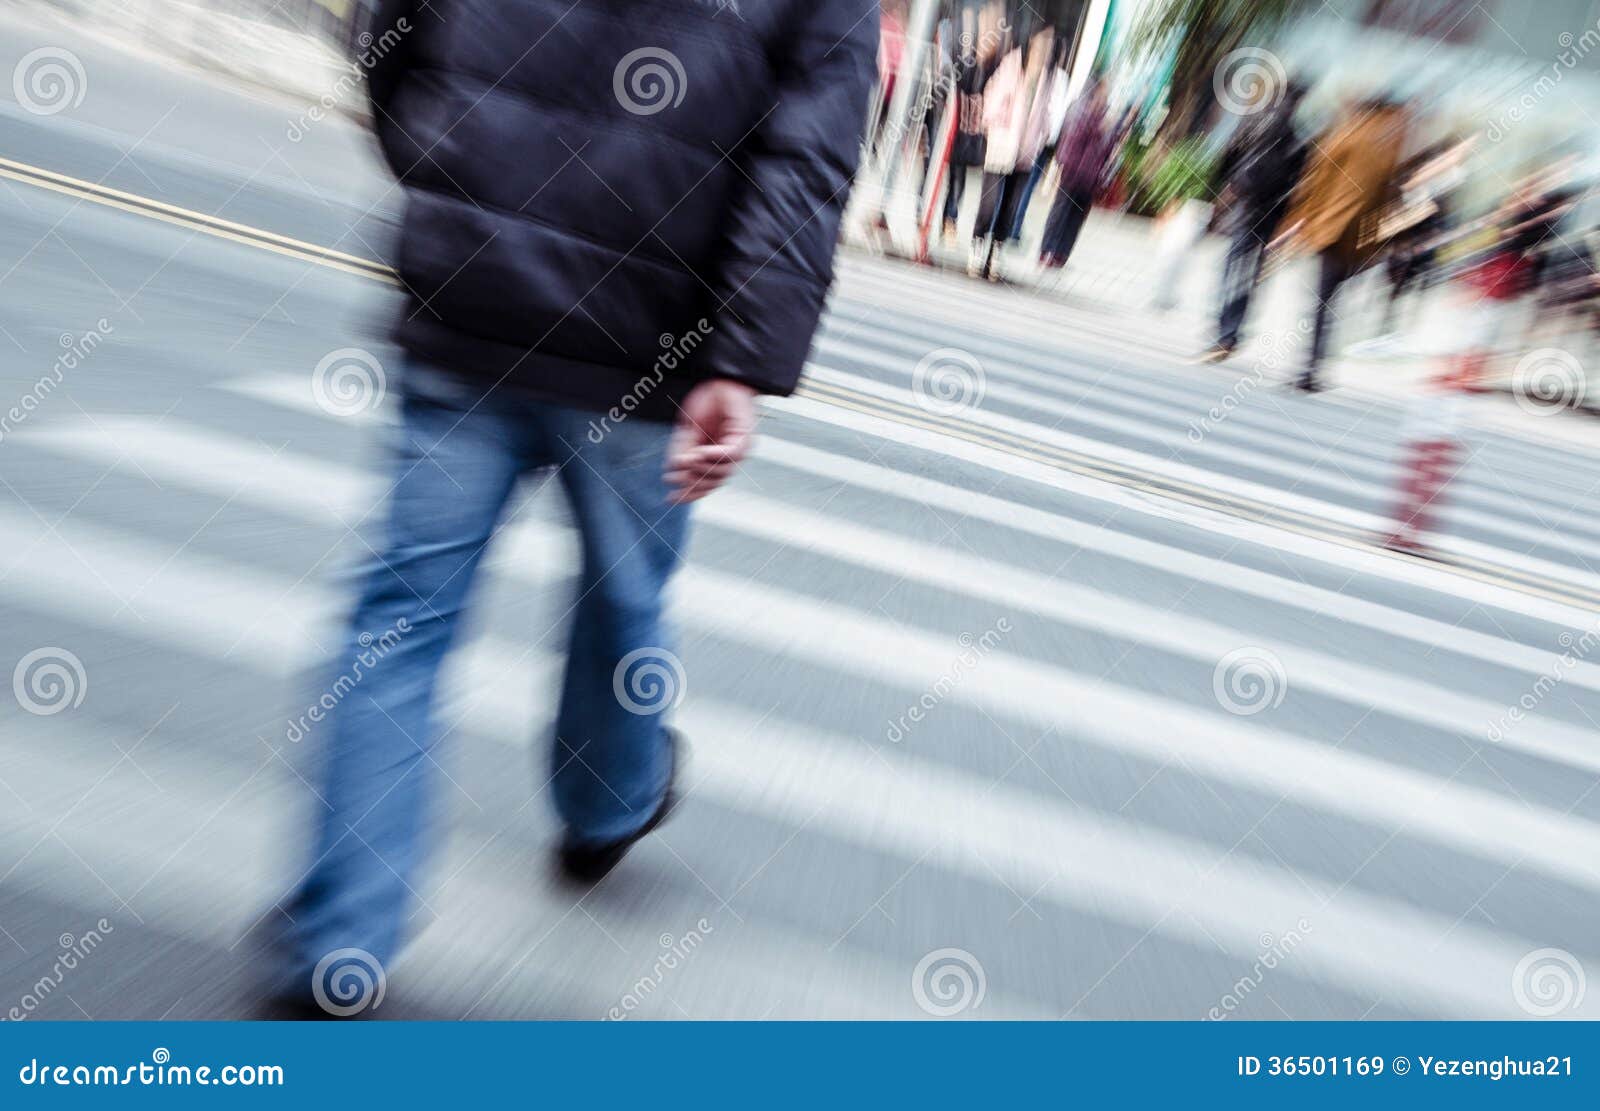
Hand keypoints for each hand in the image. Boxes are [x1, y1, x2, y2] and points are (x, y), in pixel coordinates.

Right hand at [665, 379, 757, 504]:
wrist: (723, 378)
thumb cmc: (709, 401)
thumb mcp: (689, 428)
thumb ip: (683, 448)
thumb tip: (674, 467)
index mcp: (717, 456)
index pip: (706, 482)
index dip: (690, 492)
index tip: (671, 499)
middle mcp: (730, 456)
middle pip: (713, 481)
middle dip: (692, 483)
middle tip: (674, 481)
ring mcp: (740, 448)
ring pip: (722, 471)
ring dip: (701, 469)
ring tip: (685, 462)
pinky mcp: (745, 436)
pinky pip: (731, 453)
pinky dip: (714, 456)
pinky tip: (700, 453)